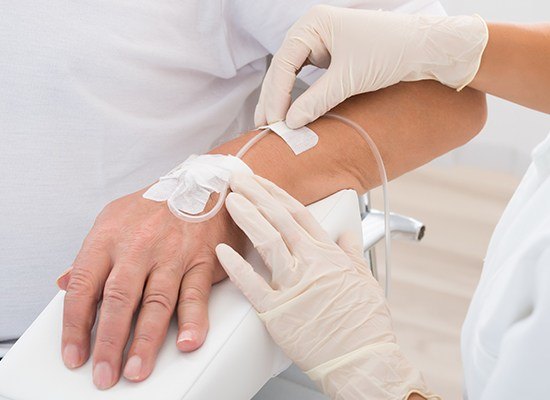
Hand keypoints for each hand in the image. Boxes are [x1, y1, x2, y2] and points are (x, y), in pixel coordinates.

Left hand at [57, 188, 243, 388]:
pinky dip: (192, 320)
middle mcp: (138, 246)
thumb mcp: (113, 220)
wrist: (204, 183)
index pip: (83, 287)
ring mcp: (172, 253)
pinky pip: (195, 293)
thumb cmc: (157, 206)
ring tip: (136, 369)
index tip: (74, 354)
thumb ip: (90, 255)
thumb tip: (65, 284)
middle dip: (108, 342)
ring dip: (145, 340)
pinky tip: (185, 342)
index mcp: (109, 237)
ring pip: (155, 302)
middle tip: (103, 374)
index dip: (75, 325)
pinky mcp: (201, 259)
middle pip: (117, 300)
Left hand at [216, 174, 435, 398]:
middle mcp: (311, 263)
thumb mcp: (365, 279)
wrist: (364, 360)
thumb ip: (352, 252)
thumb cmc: (366, 324)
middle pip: (278, 219)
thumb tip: (348, 235)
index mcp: (329, 254)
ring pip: (266, 241)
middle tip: (237, 178)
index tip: (261, 183)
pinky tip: (221, 251)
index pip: (298, 213)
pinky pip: (252, 284)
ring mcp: (294, 286)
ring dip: (246, 217)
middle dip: (256, 194)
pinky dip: (236, 266)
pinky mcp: (278, 312)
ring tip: (229, 201)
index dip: (276, 194)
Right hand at [255, 5, 487, 128]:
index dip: (275, 95)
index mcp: (313, 24)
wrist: (426, 48)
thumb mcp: (349, 78)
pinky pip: (307, 79)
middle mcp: (313, 30)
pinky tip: (292, 114)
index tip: (272, 122)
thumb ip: (316, 100)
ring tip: (272, 125)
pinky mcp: (332, 57)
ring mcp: (321, 43)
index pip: (283, 63)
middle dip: (273, 99)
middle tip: (264, 128)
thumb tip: (289, 123)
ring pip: (292, 75)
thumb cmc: (390, 51)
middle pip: (282, 69)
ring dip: (282, 100)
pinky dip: (299, 97)